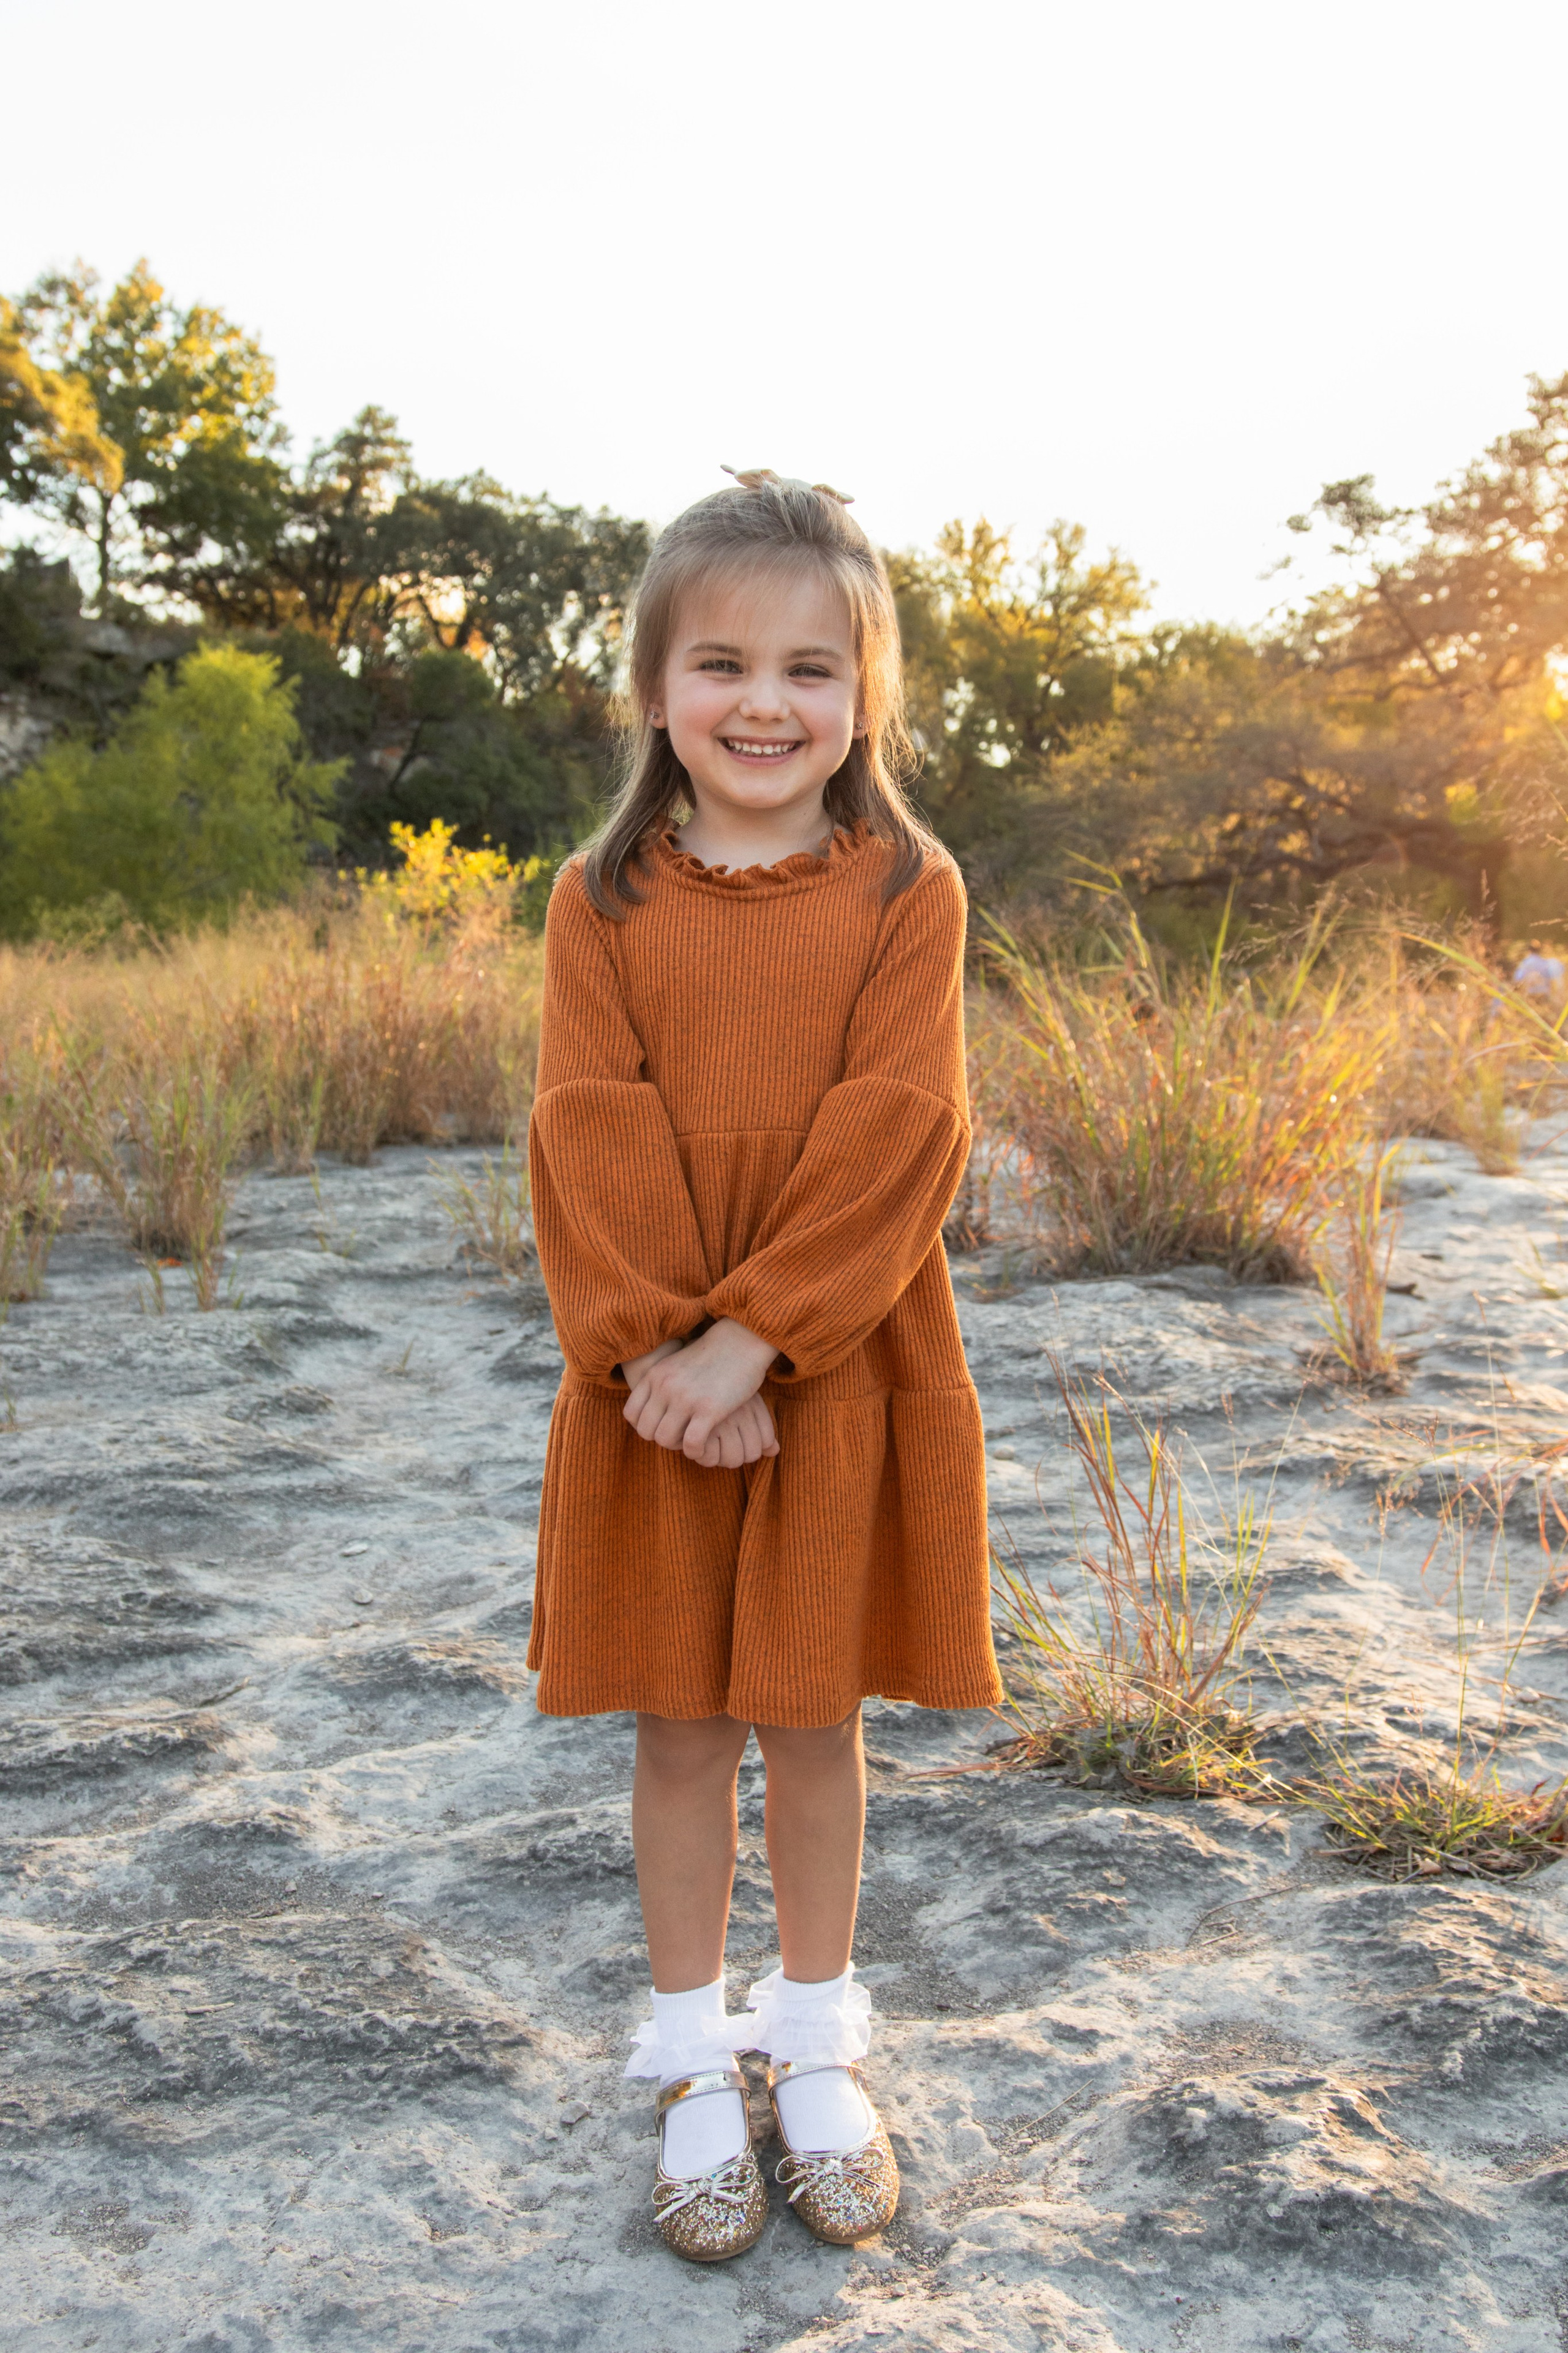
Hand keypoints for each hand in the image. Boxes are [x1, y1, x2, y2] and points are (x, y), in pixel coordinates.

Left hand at [623, 1318, 778, 1462]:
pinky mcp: (709, 1409)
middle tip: (679, 1434)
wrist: (740, 1341)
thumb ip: (661, 1382)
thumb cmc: (711, 1355)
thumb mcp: (676, 1363)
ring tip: (691, 1439)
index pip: (630, 1414)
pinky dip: (695, 1451)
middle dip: (661, 1438)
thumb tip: (651, 1403)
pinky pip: (691, 1444)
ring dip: (678, 1446)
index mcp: (655, 1375)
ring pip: (664, 1440)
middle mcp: (665, 1387)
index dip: (644, 1426)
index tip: (662, 1425)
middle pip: (646, 1431)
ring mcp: (686, 1398)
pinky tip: (703, 1446)